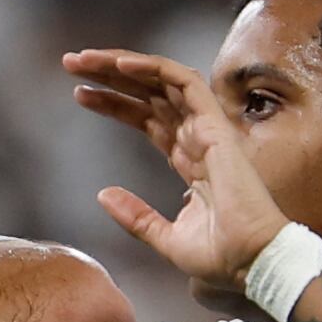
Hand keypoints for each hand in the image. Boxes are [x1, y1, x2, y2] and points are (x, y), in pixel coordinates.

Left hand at [64, 49, 286, 297]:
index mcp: (188, 159)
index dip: (114, 103)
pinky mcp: (216, 126)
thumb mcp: (166, 238)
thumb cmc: (221, 257)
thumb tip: (103, 194)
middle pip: (149, 94)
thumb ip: (135, 216)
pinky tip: (119, 64)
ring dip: (122, 64)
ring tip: (83, 58)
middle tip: (71, 62)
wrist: (251, 263)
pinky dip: (153, 68)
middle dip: (110, 76)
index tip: (79, 94)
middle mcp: (197, 138)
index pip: (147, 118)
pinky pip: (185, 83)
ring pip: (162, 81)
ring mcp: (208, 129)